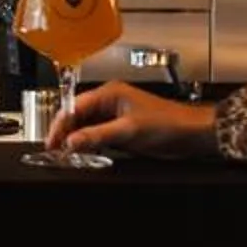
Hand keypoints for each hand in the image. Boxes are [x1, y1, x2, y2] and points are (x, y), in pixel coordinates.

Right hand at [49, 80, 219, 160]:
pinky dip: (90, 144)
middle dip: (65, 133)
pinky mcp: (122, 130)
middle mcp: (110, 102)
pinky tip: (86, 153)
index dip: (60, 126)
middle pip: (77, 117)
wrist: (193, 134)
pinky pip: (98, 136)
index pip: (73, 107)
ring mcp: (116, 116)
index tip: (52, 142)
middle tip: (56, 150)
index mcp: (109, 93)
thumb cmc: (170, 123)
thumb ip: (97, 135)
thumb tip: (72, 141)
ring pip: (87, 128)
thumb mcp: (128, 130)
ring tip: (67, 154)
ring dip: (77, 140)